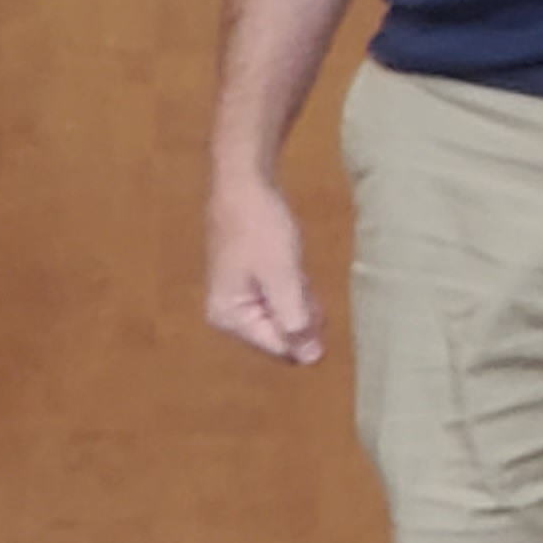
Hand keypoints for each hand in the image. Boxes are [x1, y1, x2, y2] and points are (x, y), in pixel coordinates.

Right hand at [205, 171, 322, 365]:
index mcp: (229, 317)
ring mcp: (238, 297)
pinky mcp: (249, 282)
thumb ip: (295, 320)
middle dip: (302, 313)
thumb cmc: (261, 229)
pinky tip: (295, 267)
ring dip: (301, 299)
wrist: (245, 183)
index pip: (278, 347)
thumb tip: (309, 360)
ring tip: (295, 270)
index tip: (314, 303)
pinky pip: (280, 298)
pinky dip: (295, 288)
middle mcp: (228, 314)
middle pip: (281, 334)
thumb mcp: (283, 277)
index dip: (306, 332)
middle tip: (302, 280)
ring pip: (285, 315)